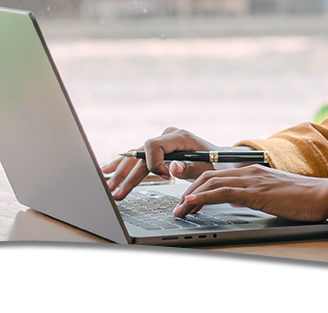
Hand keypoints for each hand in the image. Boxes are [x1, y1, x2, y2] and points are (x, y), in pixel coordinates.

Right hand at [101, 127, 254, 199]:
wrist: (219, 158)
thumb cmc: (214, 162)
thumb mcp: (206, 167)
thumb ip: (189, 168)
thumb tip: (172, 168)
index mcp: (178, 137)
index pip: (154, 146)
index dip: (154, 164)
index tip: (164, 178)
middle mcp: (167, 137)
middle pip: (141, 154)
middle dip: (129, 175)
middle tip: (118, 191)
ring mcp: (161, 142)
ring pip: (136, 157)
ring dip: (122, 173)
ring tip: (109, 186)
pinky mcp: (158, 150)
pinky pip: (138, 157)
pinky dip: (124, 166)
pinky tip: (108, 171)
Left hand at [174, 164, 327, 221]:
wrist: (322, 194)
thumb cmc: (302, 198)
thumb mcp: (271, 195)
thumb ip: (252, 194)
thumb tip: (236, 201)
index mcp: (252, 171)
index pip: (217, 176)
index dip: (198, 186)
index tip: (187, 199)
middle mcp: (248, 171)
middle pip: (209, 177)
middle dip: (189, 192)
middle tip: (178, 208)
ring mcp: (252, 180)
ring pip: (212, 184)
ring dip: (191, 198)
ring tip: (180, 211)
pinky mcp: (256, 191)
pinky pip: (224, 193)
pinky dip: (204, 198)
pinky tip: (193, 203)